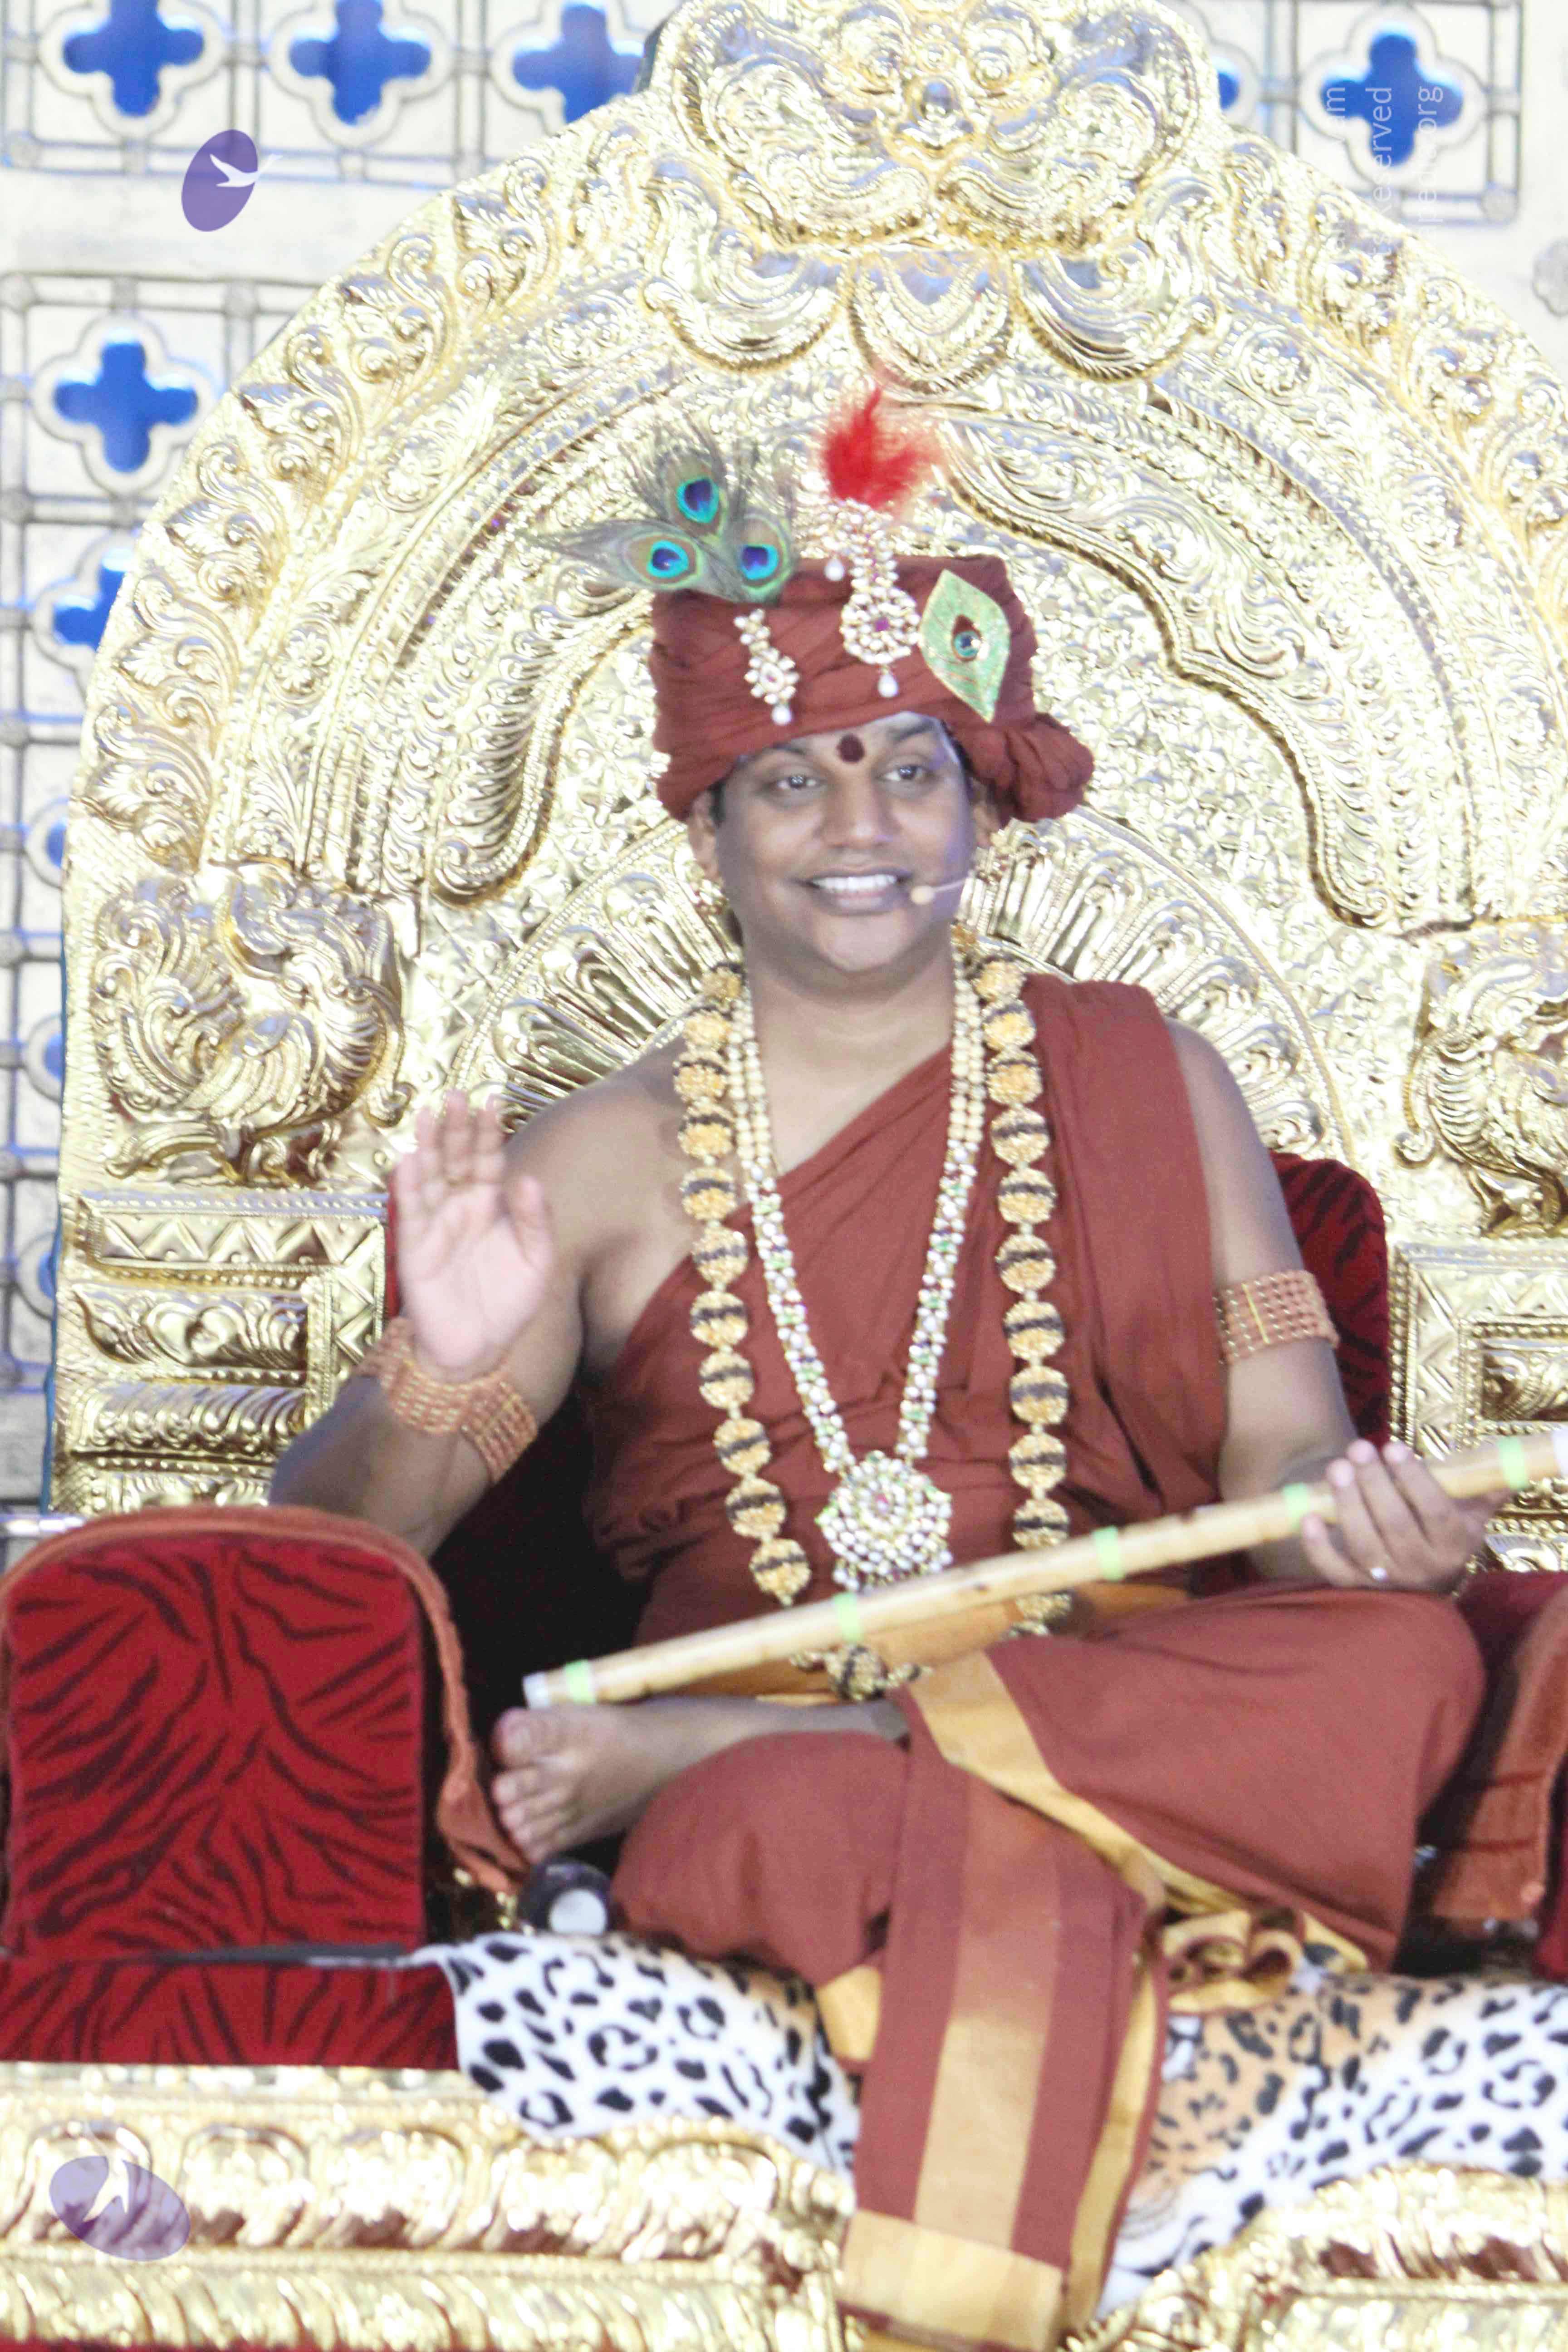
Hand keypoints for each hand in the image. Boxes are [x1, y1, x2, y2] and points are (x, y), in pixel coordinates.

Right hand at [391, 1093, 555, 1380]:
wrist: (478, 1349)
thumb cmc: (509, 1303)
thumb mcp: (537, 1261)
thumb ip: (536, 1220)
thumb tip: (528, 1178)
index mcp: (490, 1205)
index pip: (487, 1159)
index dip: (488, 1131)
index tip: (492, 1100)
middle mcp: (460, 1208)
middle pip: (455, 1159)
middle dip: (455, 1128)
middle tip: (454, 1095)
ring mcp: (435, 1226)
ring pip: (429, 1178)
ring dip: (428, 1146)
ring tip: (428, 1115)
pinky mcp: (415, 1249)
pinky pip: (410, 1214)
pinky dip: (408, 1188)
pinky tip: (409, 1161)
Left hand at [1299, 1437, 1505, 1594]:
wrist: (1420, 1576)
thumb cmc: (1441, 1530)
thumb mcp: (1468, 1514)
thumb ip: (1483, 1488)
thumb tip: (1504, 1467)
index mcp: (1453, 1546)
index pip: (1436, 1513)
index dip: (1415, 1480)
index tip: (1395, 1447)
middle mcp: (1421, 1567)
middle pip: (1395, 1525)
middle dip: (1375, 1484)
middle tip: (1359, 1449)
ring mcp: (1387, 1580)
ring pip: (1364, 1544)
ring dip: (1347, 1505)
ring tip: (1337, 1468)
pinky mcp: (1355, 1586)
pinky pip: (1334, 1570)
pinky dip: (1318, 1547)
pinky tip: (1308, 1517)